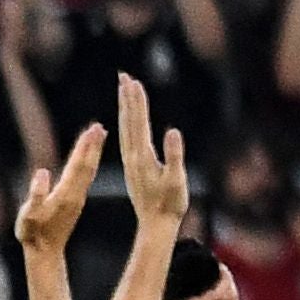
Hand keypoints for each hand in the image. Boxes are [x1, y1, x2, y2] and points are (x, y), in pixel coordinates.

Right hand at [15, 123, 106, 255]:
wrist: (45, 252)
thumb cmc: (32, 233)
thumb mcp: (29, 216)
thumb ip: (36, 195)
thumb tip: (42, 172)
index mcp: (66, 195)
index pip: (78, 166)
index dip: (84, 148)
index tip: (92, 131)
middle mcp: (75, 194)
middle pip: (87, 165)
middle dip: (93, 145)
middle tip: (100, 127)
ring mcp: (77, 197)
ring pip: (88, 170)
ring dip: (93, 152)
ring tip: (99, 135)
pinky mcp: (75, 201)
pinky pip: (84, 177)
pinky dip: (88, 163)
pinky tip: (90, 156)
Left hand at [114, 75, 188, 249]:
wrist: (156, 223)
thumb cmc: (170, 203)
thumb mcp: (176, 179)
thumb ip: (174, 155)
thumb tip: (172, 131)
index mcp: (143, 156)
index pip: (138, 122)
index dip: (137, 102)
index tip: (133, 82)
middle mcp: (133, 156)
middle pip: (128, 121)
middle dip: (127, 98)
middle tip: (123, 76)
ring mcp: (131, 160)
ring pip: (126, 128)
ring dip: (125, 107)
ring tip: (124, 89)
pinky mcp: (133, 165)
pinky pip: (127, 137)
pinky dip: (127, 122)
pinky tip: (127, 118)